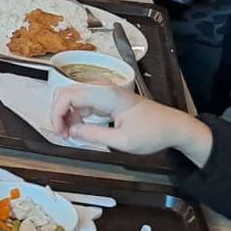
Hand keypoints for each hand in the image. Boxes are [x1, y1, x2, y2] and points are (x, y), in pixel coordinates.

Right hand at [49, 84, 212, 166]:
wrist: (173, 127)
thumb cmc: (153, 132)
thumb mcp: (122, 141)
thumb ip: (94, 136)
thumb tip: (71, 131)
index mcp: (106, 95)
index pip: (68, 95)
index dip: (57, 113)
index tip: (60, 133)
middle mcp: (103, 89)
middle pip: (67, 92)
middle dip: (58, 113)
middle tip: (63, 134)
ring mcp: (105, 93)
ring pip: (74, 97)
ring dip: (66, 114)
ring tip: (69, 134)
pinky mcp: (107, 99)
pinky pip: (84, 103)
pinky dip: (76, 115)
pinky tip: (79, 129)